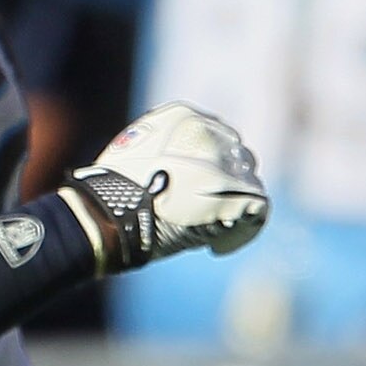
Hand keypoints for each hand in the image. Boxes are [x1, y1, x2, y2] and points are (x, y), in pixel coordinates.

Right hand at [65, 103, 270, 267]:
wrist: (108, 213)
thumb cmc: (109, 195)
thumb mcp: (131, 158)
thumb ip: (160, 156)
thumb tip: (176, 176)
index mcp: (181, 118)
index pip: (213, 136)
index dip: (209, 166)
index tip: (197, 188)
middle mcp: (208, 132)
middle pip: (236, 156)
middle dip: (227, 184)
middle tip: (207, 213)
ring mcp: (223, 161)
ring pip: (248, 182)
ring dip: (233, 207)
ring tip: (211, 232)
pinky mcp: (235, 191)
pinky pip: (256, 209)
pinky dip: (243, 231)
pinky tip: (217, 247)